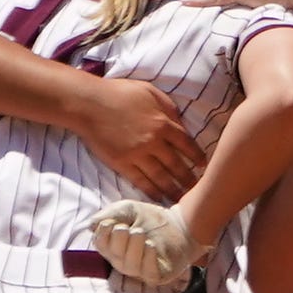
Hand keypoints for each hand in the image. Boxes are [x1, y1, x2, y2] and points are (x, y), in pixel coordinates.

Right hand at [75, 77, 206, 201]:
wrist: (88, 104)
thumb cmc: (119, 93)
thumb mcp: (150, 92)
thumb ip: (169, 108)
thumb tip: (181, 123)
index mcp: (163, 124)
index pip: (187, 145)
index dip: (198, 157)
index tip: (204, 166)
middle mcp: (154, 142)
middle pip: (177, 165)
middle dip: (189, 179)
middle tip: (199, 190)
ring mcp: (137, 155)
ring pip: (161, 177)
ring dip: (173, 190)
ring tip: (183, 200)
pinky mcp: (122, 163)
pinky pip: (140, 181)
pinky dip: (151, 191)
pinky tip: (159, 198)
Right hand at [91, 199, 203, 285]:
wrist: (181, 225)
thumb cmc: (150, 219)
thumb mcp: (128, 209)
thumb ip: (110, 214)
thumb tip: (93, 226)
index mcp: (113, 246)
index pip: (101, 244)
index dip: (103, 235)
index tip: (111, 223)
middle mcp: (124, 261)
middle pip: (114, 255)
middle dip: (119, 241)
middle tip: (128, 228)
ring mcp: (140, 270)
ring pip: (130, 265)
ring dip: (133, 248)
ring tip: (141, 232)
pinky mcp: (158, 275)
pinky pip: (148, 273)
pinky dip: (148, 259)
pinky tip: (151, 245)